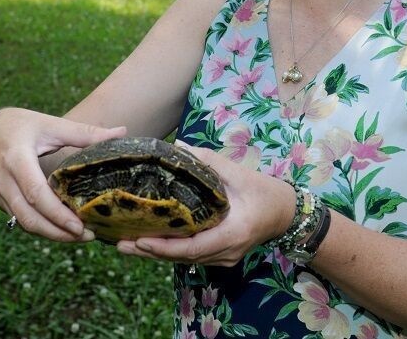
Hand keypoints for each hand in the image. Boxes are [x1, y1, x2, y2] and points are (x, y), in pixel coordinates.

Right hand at [0, 107, 125, 241]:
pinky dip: (41, 227)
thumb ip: (86, 132)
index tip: (79, 226)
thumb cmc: (26, 124)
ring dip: (51, 234)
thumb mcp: (54, 124)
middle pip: (28, 216)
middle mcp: (2, 178)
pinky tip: (63, 229)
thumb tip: (122, 131)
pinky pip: (20, 219)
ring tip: (79, 237)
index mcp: (16, 158)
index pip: (35, 193)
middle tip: (86, 236)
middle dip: (57, 231)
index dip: (56, 213)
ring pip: (23, 222)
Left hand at [115, 143, 293, 266]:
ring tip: (127, 244)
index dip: (164, 247)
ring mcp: (223, 258)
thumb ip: (207, 160)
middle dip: (151, 252)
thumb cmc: (263, 191)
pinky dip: (170, 251)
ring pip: (185, 260)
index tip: (140, 241)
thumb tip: (176, 146)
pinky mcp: (220, 256)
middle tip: (120, 244)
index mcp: (232, 233)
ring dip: (157, 253)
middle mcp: (226, 252)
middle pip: (183, 258)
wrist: (285, 213)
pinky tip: (150, 243)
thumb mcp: (237, 173)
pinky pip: (191, 256)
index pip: (192, 247)